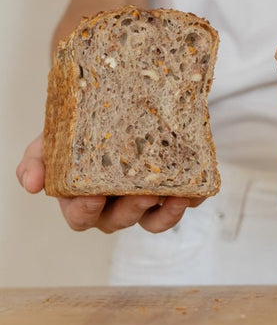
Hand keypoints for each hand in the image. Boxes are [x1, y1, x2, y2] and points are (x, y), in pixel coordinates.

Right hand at [16, 134, 203, 232]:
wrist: (117, 103)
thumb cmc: (81, 129)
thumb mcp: (53, 139)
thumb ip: (37, 159)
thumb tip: (31, 185)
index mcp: (84, 198)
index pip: (81, 217)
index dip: (85, 212)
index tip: (93, 197)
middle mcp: (115, 205)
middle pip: (120, 220)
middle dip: (132, 210)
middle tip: (144, 195)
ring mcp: (146, 199)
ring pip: (155, 220)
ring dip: (167, 214)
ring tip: (177, 195)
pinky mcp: (173, 188)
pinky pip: (185, 201)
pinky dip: (193, 197)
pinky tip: (196, 188)